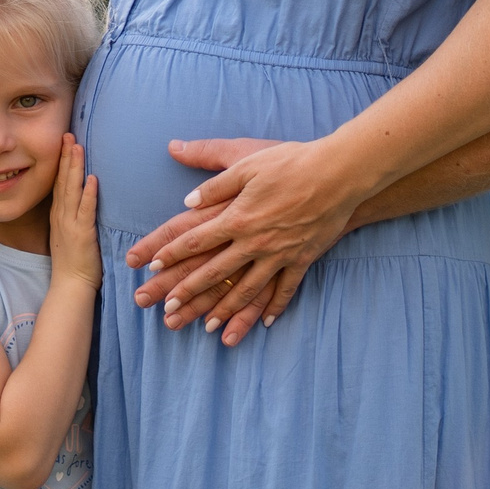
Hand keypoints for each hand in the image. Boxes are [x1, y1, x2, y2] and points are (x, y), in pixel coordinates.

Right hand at [48, 135, 101, 289]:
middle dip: (65, 156)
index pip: (58, 182)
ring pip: (72, 190)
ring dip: (75, 168)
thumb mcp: (68, 234)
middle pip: (62, 180)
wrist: (70, 285)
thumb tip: (81, 199)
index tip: (63, 141)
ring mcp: (70, 224)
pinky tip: (92, 179)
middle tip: (67, 134)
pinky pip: (86, 210)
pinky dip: (89, 194)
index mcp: (58, 215)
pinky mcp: (83, 234)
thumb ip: (72, 216)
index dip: (60, 161)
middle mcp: (61, 216)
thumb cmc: (73, 262)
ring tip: (77, 146)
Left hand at [123, 136, 365, 346]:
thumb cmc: (290, 162)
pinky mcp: (302, 259)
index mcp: (237, 216)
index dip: (172, 253)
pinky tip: (265, 323)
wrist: (337, 173)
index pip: (196, 239)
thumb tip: (187, 199)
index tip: (152, 268)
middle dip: (188, 292)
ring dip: (225, 310)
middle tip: (167, 310)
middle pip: (215, 271)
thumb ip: (214, 182)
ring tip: (207, 327)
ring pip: (247, 289)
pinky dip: (275, 307)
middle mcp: (254, 241)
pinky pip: (286, 289)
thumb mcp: (246, 161)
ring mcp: (279, 254)